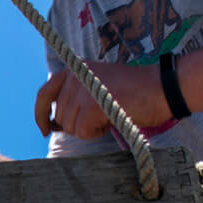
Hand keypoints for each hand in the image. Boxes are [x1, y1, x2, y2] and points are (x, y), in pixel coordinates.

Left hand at [34, 60, 171, 137]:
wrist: (162, 87)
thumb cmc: (135, 93)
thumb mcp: (98, 87)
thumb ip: (76, 99)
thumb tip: (54, 124)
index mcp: (74, 69)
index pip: (44, 94)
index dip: (40, 114)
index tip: (45, 129)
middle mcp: (74, 76)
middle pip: (60, 116)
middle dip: (78, 124)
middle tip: (103, 115)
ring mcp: (81, 89)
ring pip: (70, 127)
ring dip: (89, 129)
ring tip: (109, 114)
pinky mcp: (91, 104)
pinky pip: (82, 131)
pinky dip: (96, 132)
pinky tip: (110, 120)